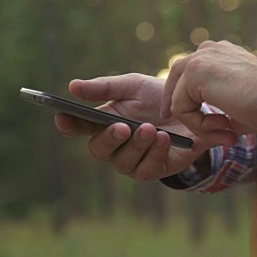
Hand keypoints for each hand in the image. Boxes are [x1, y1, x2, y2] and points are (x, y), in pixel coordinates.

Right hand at [54, 73, 211, 180]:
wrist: (194, 111)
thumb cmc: (159, 98)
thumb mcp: (134, 86)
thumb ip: (106, 88)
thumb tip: (72, 86)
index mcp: (104, 122)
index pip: (79, 127)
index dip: (68, 124)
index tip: (62, 117)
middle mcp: (115, 145)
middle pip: (99, 149)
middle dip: (109, 138)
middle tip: (122, 126)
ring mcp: (133, 160)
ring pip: (123, 161)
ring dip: (137, 144)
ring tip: (150, 128)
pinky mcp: (153, 169)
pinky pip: (147, 169)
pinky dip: (155, 153)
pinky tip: (164, 138)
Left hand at [160, 41, 256, 145]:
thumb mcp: (238, 108)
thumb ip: (219, 114)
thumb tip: (206, 135)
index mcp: (221, 54)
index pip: (191, 77)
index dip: (194, 106)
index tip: (214, 127)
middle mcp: (208, 50)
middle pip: (176, 80)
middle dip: (181, 110)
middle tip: (194, 131)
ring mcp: (199, 58)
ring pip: (178, 99)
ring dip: (199, 125)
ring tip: (227, 133)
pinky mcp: (194, 72)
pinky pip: (181, 108)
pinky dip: (200, 126)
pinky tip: (226, 126)